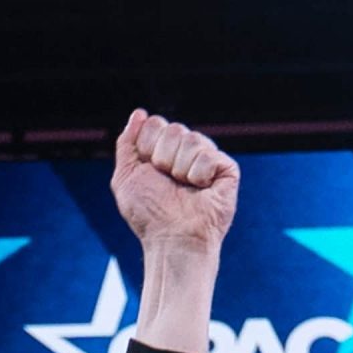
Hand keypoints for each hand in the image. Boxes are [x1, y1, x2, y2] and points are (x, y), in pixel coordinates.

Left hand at [111, 109, 238, 255]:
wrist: (171, 239)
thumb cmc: (149, 215)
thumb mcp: (125, 178)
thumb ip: (127, 143)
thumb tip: (139, 113)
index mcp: (163, 150)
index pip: (155, 124)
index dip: (146, 147)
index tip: (148, 172)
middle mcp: (186, 152)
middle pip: (173, 128)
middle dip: (162, 158)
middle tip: (167, 183)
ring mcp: (208, 159)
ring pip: (191, 139)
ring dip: (179, 170)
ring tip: (184, 190)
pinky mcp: (227, 169)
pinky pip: (209, 155)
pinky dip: (199, 176)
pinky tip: (201, 191)